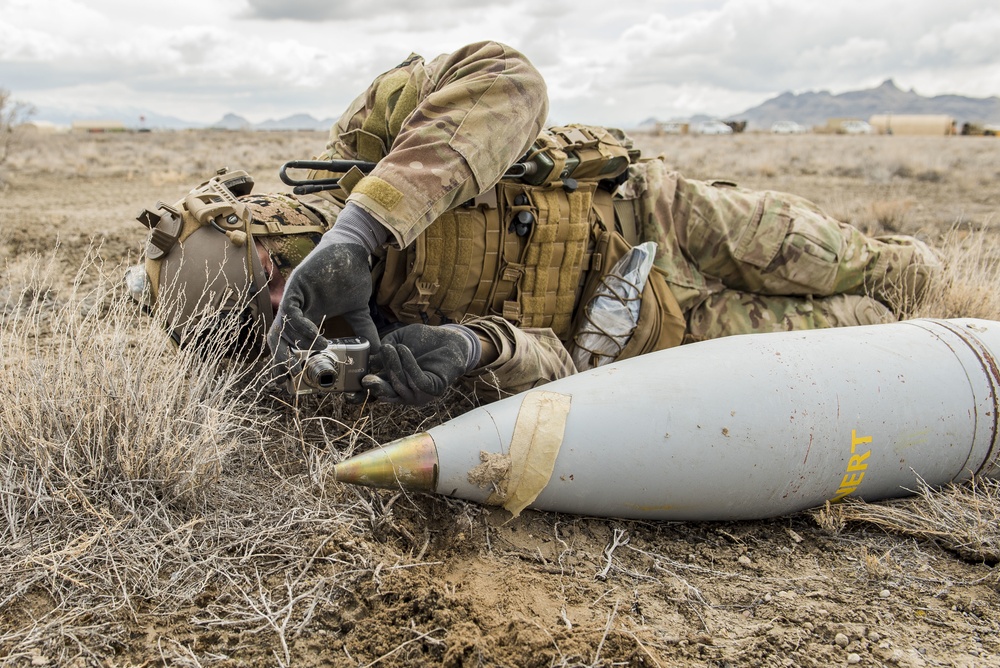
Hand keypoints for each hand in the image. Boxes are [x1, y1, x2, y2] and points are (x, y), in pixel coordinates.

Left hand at [267, 242, 377, 374]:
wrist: (354, 249)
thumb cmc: (353, 276)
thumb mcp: (359, 309)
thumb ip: (364, 329)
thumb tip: (379, 351)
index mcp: (306, 317)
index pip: (287, 344)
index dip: (288, 363)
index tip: (298, 382)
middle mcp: (296, 310)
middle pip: (277, 340)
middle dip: (284, 362)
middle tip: (299, 379)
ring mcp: (294, 298)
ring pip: (281, 330)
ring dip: (296, 349)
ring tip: (317, 360)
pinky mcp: (296, 286)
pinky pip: (292, 313)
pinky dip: (303, 330)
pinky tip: (319, 341)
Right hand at [362, 324, 480, 404]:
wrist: (450, 338)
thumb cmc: (423, 340)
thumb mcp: (398, 339)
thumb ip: (384, 349)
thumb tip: (369, 359)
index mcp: (394, 383)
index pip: (376, 393)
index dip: (363, 393)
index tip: (351, 389)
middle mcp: (406, 393)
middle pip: (387, 395)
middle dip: (376, 386)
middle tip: (368, 374)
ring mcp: (420, 394)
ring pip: (401, 385)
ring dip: (394, 365)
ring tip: (391, 347)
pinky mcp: (434, 389)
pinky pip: (418, 381)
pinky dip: (409, 365)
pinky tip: (404, 350)